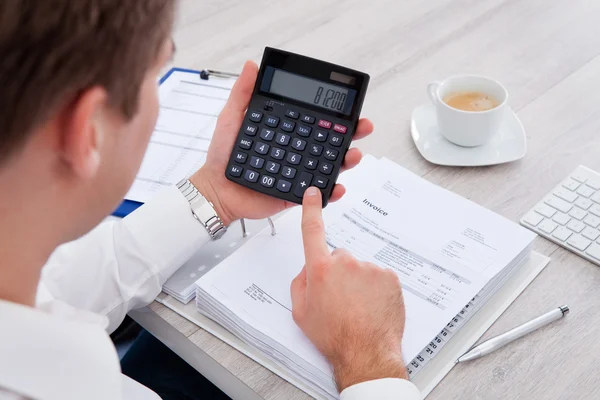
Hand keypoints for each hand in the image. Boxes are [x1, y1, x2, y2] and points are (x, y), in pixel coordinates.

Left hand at [190, 61, 373, 225]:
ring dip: (347, 160)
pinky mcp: (296, 194)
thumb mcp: (232, 118)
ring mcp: (298, 172)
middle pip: (331, 141)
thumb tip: (251, 65)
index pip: (316, 120)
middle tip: (363, 126)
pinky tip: (336, 186)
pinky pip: (317, 194)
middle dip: (352, 134)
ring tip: (354, 155)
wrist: (216, 189)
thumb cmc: (223, 154)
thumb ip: (243, 93)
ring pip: (329, 166)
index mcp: (288, 132)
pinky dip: (330, 191)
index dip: (336, 113)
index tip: (351, 105)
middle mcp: (297, 150)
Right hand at [291, 187, 407, 391]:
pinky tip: (371, 306)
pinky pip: (378, 276)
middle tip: (340, 299)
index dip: (311, 209)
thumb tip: (307, 270)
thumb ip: (300, 284)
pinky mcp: (388, 276)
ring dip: (358, 283)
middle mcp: (345, 263)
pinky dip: (375, 289)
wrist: (365, 353)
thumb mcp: (301, 312)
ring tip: (358, 308)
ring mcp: (369, 268)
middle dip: (339, 273)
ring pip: (360, 269)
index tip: (313, 194)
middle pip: (339, 258)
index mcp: (320, 270)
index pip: (312, 231)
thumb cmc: (334, 336)